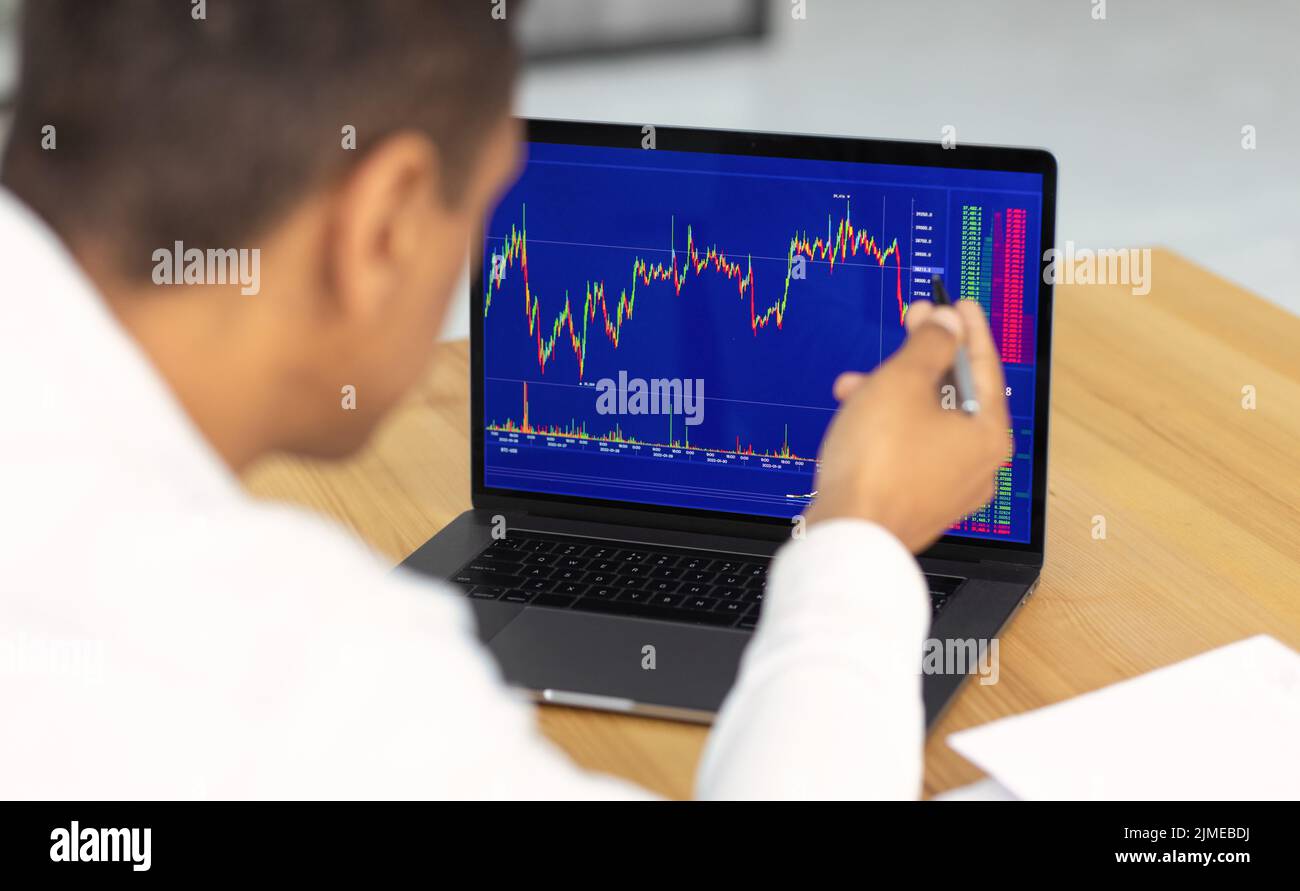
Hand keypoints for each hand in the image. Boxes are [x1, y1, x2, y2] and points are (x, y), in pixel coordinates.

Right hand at [802, 299, 1011, 552]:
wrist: (847, 535)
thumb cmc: (877, 464)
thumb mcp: (902, 382)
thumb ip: (929, 345)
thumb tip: (946, 326)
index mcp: (988, 435)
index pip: (985, 366)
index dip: (967, 328)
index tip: (957, 304)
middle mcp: (978, 467)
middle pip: (956, 397)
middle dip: (922, 361)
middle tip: (908, 328)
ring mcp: (948, 491)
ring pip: (926, 426)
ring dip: (894, 396)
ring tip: (857, 384)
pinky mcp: (917, 506)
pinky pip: (909, 454)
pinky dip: (888, 430)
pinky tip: (857, 420)